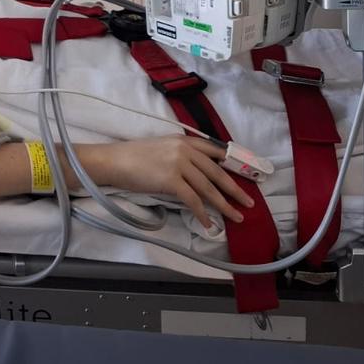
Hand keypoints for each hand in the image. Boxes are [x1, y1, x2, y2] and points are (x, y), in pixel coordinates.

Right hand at [85, 137, 255, 228]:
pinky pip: (192, 200)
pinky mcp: (171, 180)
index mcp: (184, 140)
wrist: (114, 161)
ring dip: (224, 205)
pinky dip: (202, 214)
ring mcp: (178, 164)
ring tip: (236, 217)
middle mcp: (185, 150)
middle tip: (248, 203)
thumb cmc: (133, 156)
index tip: (245, 176)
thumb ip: (181, 155)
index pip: (215, 151)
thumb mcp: (162, 148)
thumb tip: (199, 172)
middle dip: (235, 190)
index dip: (232, 165)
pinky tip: (208, 223)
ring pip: (208, 188)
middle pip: (217, 173)